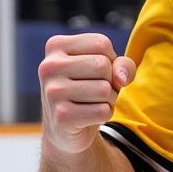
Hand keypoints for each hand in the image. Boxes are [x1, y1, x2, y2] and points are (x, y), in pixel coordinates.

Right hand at [39, 33, 135, 154]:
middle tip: (96, 89)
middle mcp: (48, 67)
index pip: (101, 43)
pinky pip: (103, 111)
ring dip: (109, 98)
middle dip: (110, 80)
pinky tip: (89, 116)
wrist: (66, 128)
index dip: (111, 59)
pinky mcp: (61, 117)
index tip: (96, 70)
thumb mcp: (108, 68)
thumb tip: (121, 78)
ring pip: (104, 89)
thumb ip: (123, 64)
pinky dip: (105, 114)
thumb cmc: (90, 87)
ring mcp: (52, 93)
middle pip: (103, 65)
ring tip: (93, 102)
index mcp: (56, 46)